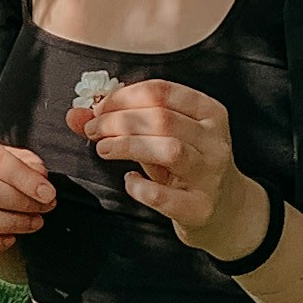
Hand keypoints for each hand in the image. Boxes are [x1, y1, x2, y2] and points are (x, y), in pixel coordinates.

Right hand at [0, 129, 55, 268]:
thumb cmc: (11, 176)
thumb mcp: (24, 163)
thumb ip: (32, 167)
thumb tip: (39, 179)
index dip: (24, 178)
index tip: (48, 193)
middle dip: (22, 202)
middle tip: (46, 208)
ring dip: (12, 223)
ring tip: (35, 223)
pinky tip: (10, 241)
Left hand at [75, 77, 268, 257]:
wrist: (226, 211)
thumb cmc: (187, 167)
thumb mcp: (162, 138)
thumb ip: (121, 122)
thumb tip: (76, 114)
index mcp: (209, 112)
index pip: (161, 92)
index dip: (123, 97)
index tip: (98, 108)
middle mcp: (215, 140)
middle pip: (162, 119)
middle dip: (119, 121)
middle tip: (93, 130)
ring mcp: (210, 175)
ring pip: (169, 149)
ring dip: (127, 145)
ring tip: (104, 149)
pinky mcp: (200, 208)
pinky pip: (163, 196)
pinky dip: (139, 188)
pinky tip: (130, 182)